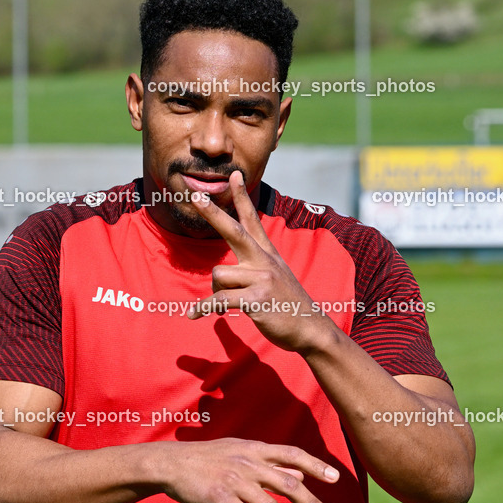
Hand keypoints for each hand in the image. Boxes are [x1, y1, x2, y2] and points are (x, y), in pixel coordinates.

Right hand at [149, 438, 339, 502]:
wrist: (171, 463)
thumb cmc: (207, 458)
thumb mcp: (240, 451)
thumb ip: (269, 462)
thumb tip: (298, 472)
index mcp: (255, 449)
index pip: (292, 454)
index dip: (316, 465)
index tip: (336, 477)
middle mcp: (249, 462)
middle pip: (290, 484)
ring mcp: (235, 480)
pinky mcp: (220, 497)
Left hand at [187, 172, 333, 352]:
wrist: (310, 327)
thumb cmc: (286, 304)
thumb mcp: (275, 276)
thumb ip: (253, 266)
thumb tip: (222, 273)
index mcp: (267, 253)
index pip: (251, 220)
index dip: (242, 197)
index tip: (234, 175)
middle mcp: (264, 261)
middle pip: (233, 231)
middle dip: (212, 212)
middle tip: (195, 195)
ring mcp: (261, 278)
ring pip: (218, 276)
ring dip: (215, 293)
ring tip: (226, 305)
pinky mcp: (256, 299)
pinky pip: (219, 300)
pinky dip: (204, 308)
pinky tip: (193, 315)